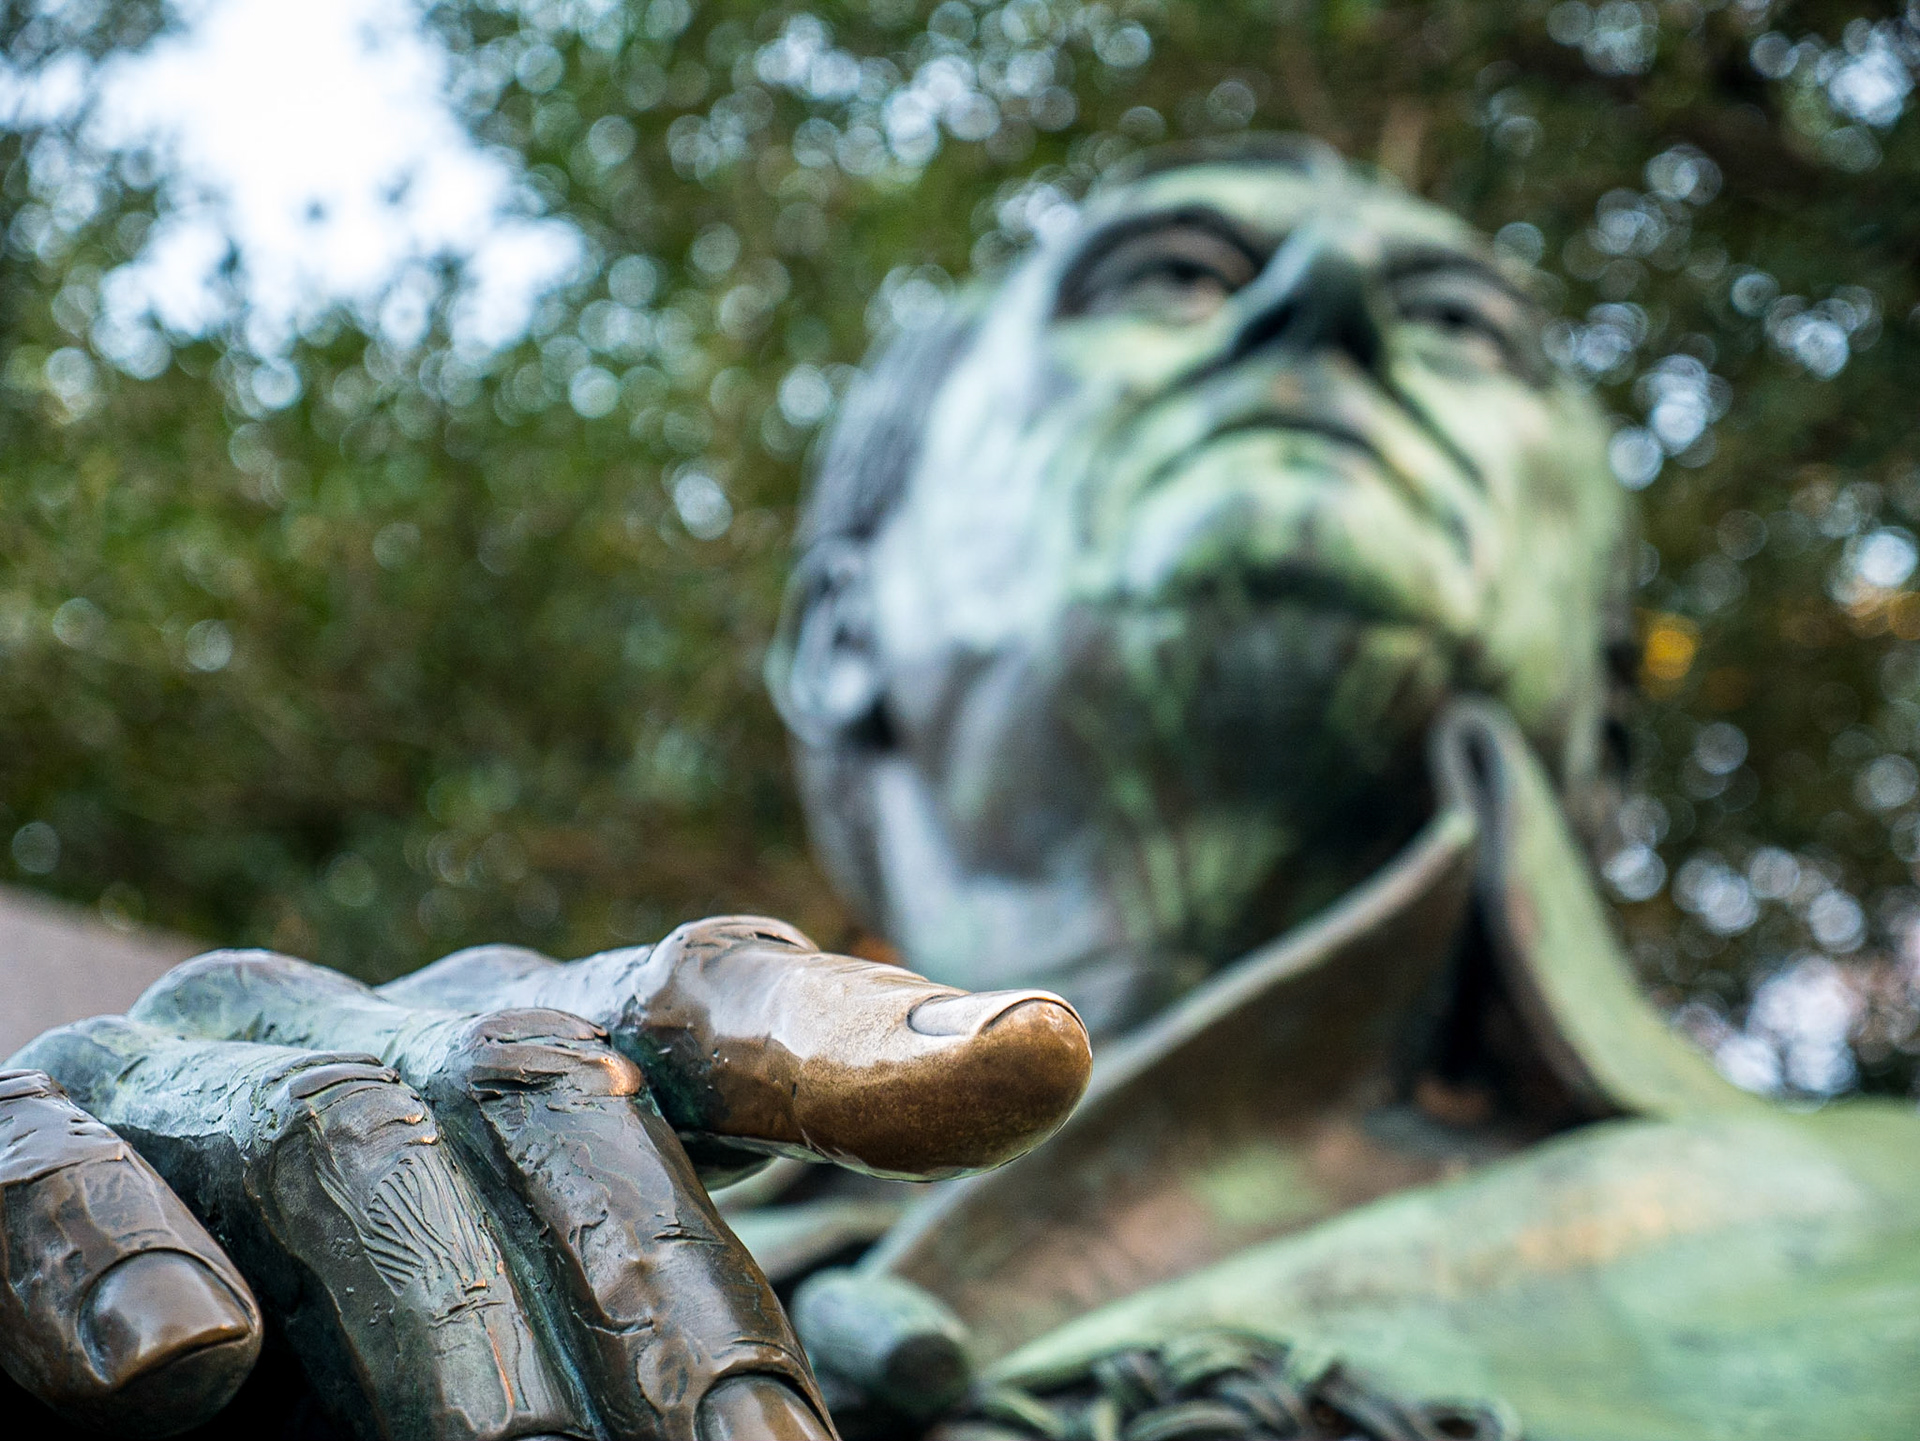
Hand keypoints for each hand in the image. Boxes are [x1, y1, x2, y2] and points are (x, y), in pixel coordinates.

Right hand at [0, 916, 1089, 1439]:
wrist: (102, 1278)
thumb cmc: (377, 1305)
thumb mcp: (568, 1277)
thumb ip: (726, 1246)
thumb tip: (973, 1261)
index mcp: (541, 1046)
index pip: (724, 1000)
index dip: (875, 1032)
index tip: (1048, 1059)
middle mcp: (392, 1033)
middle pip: (555, 1089)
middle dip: (657, 1285)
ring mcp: (208, 1079)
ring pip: (347, 1143)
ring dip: (439, 1325)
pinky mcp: (20, 1147)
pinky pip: (53, 1176)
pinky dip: (113, 1263)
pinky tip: (177, 1379)